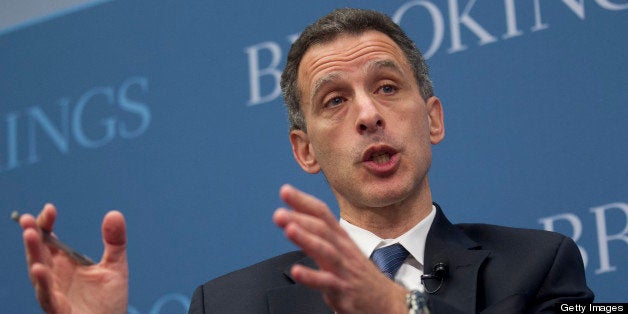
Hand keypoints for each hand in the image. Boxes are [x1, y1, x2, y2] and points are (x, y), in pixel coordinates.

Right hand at [19, 204, 127, 313]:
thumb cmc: (108, 299)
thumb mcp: (116, 266)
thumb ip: (115, 242)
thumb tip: (114, 213)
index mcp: (66, 263)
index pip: (50, 240)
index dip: (47, 224)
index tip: (50, 209)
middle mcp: (56, 276)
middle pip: (39, 253)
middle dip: (33, 236)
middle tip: (29, 220)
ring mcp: (54, 292)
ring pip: (38, 272)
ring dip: (33, 254)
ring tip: (30, 235)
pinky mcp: (58, 309)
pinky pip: (47, 296)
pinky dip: (42, 283)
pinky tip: (39, 269)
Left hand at [273, 185, 407, 313]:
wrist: (388, 302)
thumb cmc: (360, 276)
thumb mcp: (342, 252)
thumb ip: (318, 238)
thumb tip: (295, 222)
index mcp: (341, 238)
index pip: (322, 214)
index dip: (304, 201)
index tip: (285, 191)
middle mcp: (343, 250)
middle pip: (322, 228)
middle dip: (300, 218)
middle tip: (279, 213)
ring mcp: (344, 269)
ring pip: (325, 250)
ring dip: (306, 238)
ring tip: (289, 230)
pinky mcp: (344, 290)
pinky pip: (326, 282)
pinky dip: (311, 276)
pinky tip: (296, 271)